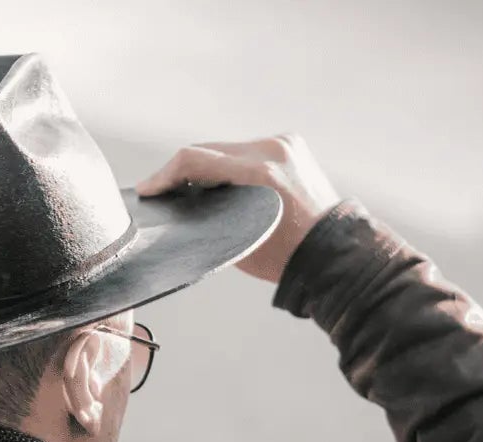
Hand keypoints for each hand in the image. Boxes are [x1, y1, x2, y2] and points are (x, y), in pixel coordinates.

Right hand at [134, 134, 341, 283]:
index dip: (164, 174)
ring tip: (194, 189)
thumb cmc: (286, 257)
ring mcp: (284, 143)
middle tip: (164, 190)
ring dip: (209, 166)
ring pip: (226, 148)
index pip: (194, 158)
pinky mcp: (291, 144)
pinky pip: (247, 150)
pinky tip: (226, 183)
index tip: (148, 188)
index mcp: (259, 173)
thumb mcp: (236, 241)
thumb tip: (181, 200)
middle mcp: (272, 150)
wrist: (334, 253)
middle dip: (183, 170)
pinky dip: (232, 164)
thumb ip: (207, 213)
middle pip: (208, 150)